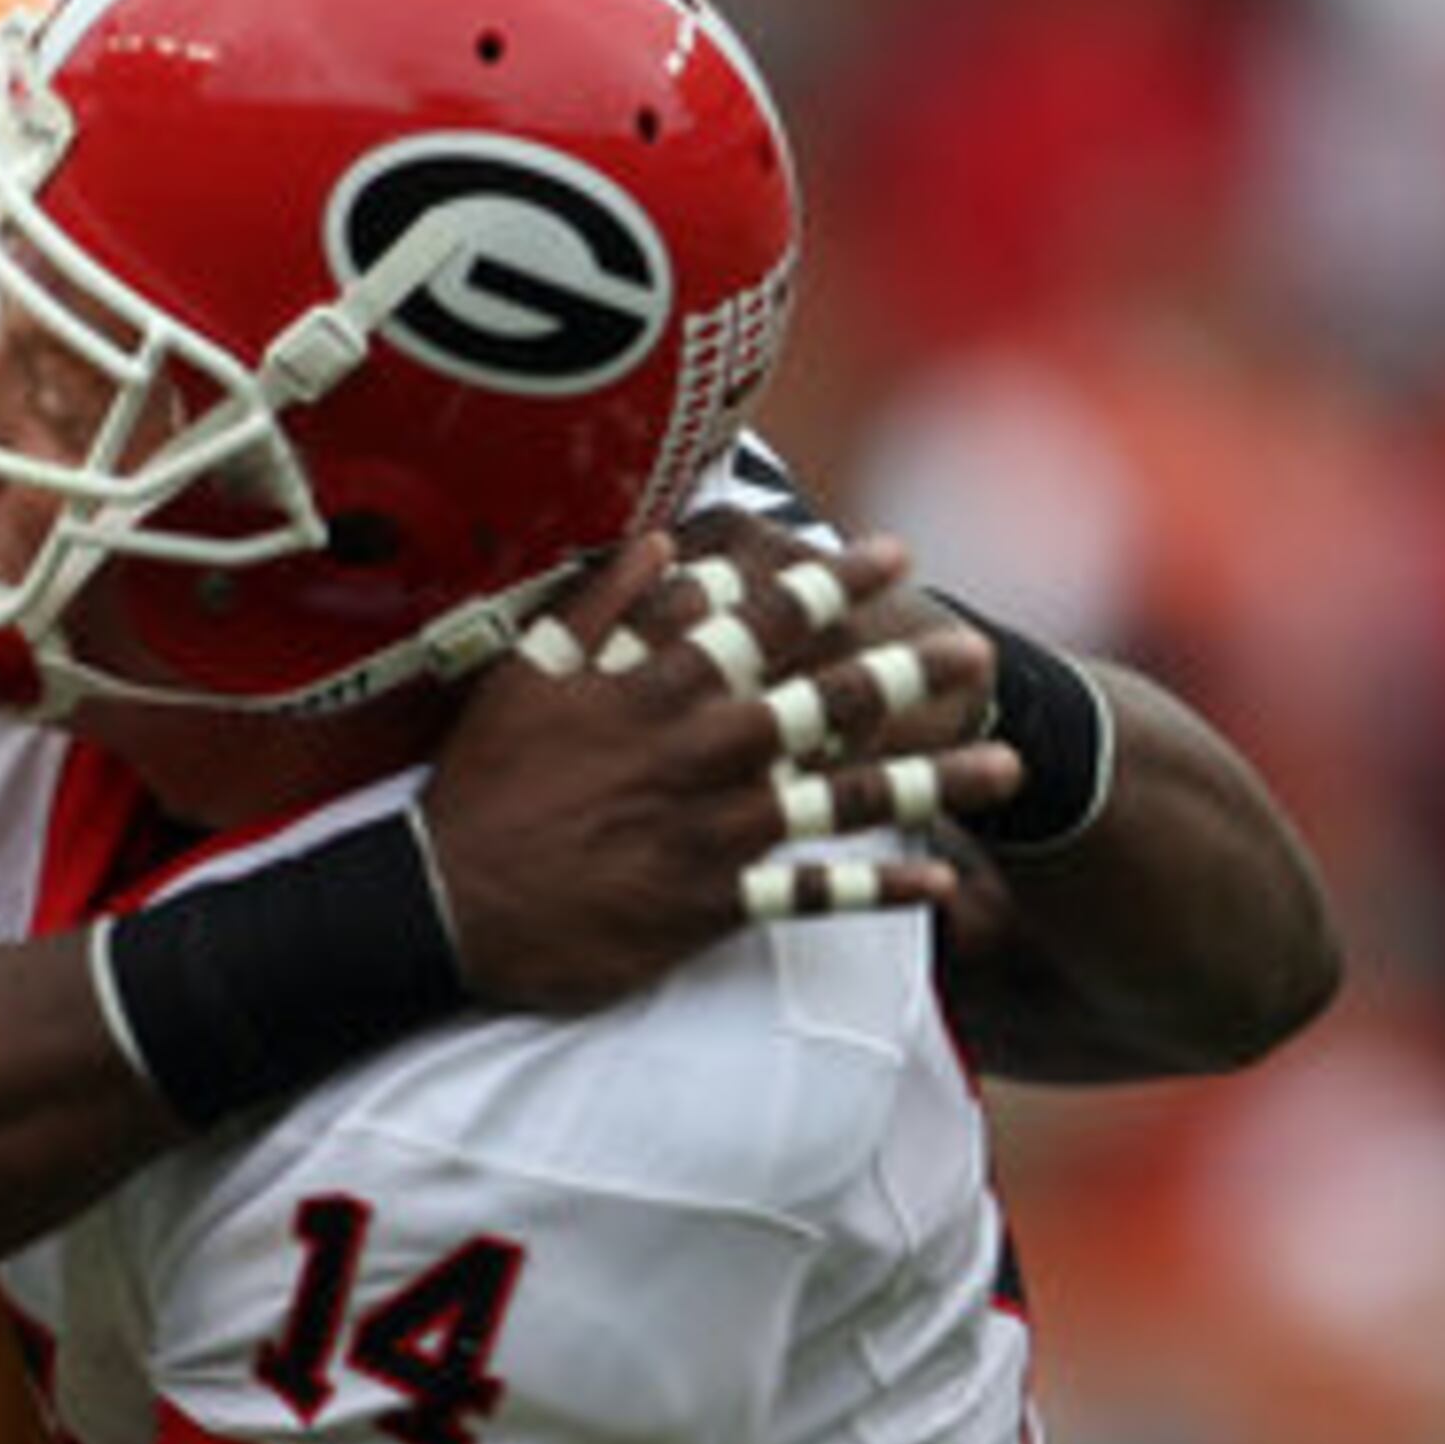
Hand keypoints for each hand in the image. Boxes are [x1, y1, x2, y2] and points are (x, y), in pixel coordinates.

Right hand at [422, 526, 1012, 1016]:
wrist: (441, 903)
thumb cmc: (476, 790)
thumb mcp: (520, 676)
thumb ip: (596, 604)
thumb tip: (656, 539)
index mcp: (657, 690)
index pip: (766, 620)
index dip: (835, 583)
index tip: (891, 555)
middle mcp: (700, 753)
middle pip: (830, 703)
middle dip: (911, 673)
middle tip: (976, 653)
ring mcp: (709, 831)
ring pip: (843, 798)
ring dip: (931, 782)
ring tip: (1003, 768)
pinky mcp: (704, 905)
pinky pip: (809, 897)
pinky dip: (878, 891)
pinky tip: (941, 883)